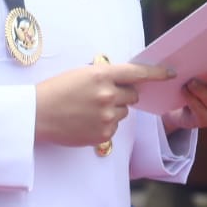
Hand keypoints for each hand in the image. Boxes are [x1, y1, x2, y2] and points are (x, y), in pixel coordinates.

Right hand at [35, 61, 175, 146]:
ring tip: (88, 110)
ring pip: (123, 112)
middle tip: (103, 96)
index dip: (156, 73)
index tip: (169, 73)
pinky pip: (114, 128)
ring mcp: (106, 116)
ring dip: (113, 110)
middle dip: (124, 94)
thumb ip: (104, 76)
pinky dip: (105, 125)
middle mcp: (107, 95)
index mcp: (101, 74)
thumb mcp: (80, 74)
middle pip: (133, 95)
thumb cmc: (55, 91)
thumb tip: (124, 81)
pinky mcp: (103, 134)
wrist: (37, 114)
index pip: (137, 72)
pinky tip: (86, 121)